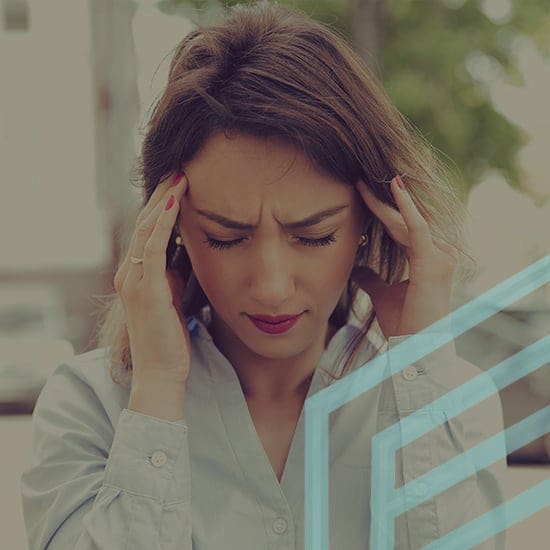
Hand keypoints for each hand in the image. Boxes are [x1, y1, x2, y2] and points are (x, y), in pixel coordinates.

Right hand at [113, 172, 190, 384]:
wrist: (162, 373)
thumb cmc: (171, 339)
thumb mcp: (174, 298)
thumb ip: (174, 274)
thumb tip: (186, 252)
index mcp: (137, 274)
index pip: (148, 230)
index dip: (163, 204)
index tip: (181, 182)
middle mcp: (129, 272)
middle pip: (145, 222)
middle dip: (162, 193)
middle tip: (179, 167)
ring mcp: (133, 279)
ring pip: (146, 228)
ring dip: (163, 199)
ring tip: (180, 174)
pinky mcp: (144, 289)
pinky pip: (152, 246)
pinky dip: (163, 221)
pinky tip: (176, 200)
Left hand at [351, 175, 458, 339]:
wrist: (416, 348)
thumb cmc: (404, 324)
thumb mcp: (383, 295)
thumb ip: (372, 279)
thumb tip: (357, 268)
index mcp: (426, 258)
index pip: (400, 227)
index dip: (381, 210)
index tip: (360, 193)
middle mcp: (438, 252)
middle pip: (404, 220)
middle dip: (381, 200)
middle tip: (358, 179)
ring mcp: (440, 255)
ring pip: (408, 220)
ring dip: (387, 200)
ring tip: (365, 180)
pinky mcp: (434, 261)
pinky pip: (418, 228)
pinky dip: (406, 208)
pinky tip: (394, 188)